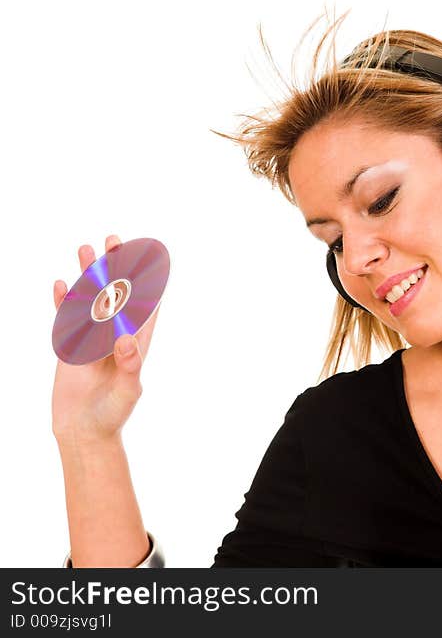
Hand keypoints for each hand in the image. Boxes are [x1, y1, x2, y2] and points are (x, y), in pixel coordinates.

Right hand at [51, 234, 159, 444]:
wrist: (84, 431)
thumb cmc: (113, 413)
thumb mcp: (127, 389)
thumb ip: (129, 364)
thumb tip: (127, 338)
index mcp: (136, 342)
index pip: (145, 305)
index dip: (148, 281)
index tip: (150, 255)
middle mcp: (115, 336)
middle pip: (116, 294)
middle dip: (116, 267)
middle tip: (114, 240)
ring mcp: (92, 339)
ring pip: (90, 299)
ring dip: (89, 276)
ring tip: (87, 250)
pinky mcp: (71, 347)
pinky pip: (66, 317)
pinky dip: (65, 300)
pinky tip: (62, 282)